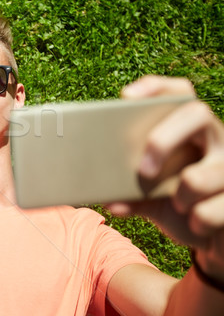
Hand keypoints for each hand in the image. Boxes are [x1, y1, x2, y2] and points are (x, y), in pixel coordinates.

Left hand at [108, 75, 223, 279]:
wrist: (213, 236)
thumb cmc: (180, 206)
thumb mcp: (152, 198)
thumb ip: (132, 196)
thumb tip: (110, 201)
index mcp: (191, 129)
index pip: (180, 92)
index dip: (156, 87)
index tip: (127, 96)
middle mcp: (217, 138)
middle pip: (196, 113)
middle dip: (163, 140)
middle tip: (143, 170)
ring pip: (199, 176)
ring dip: (180, 198)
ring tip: (180, 205)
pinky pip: (210, 210)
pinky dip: (197, 222)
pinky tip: (198, 224)